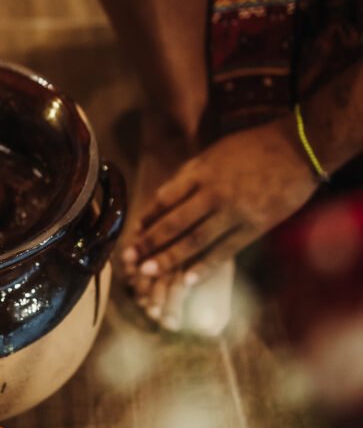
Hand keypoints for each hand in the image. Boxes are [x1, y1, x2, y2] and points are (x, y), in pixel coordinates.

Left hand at [122, 118, 318, 301]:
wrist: (297, 149)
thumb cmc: (253, 147)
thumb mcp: (213, 153)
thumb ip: (188, 176)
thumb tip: (162, 199)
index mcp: (201, 172)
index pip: (165, 199)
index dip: (147, 218)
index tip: (133, 232)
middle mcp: (214, 193)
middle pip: (174, 223)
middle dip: (150, 243)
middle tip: (130, 258)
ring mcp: (234, 212)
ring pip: (195, 240)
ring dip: (169, 258)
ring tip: (148, 272)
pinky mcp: (254, 227)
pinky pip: (224, 251)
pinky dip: (204, 266)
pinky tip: (186, 280)